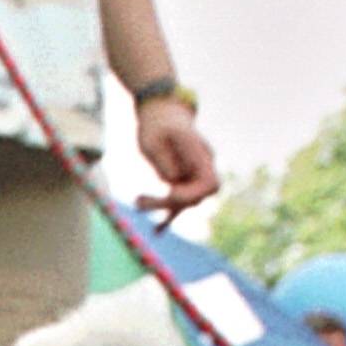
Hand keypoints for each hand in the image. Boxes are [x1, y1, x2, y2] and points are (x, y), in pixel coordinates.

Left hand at [134, 98, 219, 213]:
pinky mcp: (184, 180)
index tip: (167, 193)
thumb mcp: (152, 140)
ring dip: (163, 207)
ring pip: (185, 201)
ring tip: (137, 202)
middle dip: (170, 203)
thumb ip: (163, 161)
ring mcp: (194, 174)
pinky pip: (179, 202)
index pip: (209, 185)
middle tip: (138, 201)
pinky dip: (168, 216)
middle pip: (196, 196)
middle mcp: (202, 165)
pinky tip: (157, 231)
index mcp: (200, 153)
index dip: (190, 195)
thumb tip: (171, 183)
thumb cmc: (155, 124)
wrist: (161, 113)